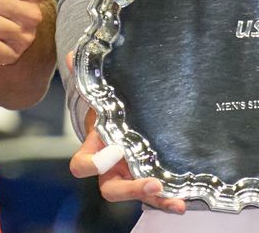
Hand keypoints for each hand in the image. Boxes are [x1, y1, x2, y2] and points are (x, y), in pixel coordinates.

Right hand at [68, 89, 185, 214]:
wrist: (119, 126)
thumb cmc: (106, 115)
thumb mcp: (98, 98)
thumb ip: (87, 81)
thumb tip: (74, 56)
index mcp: (93, 152)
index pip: (82, 166)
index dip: (94, 164)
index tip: (114, 151)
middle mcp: (110, 171)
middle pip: (112, 190)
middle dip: (131, 190)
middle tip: (152, 184)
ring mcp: (129, 179)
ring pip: (138, 196)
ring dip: (157, 201)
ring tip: (177, 203)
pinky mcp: (147, 182)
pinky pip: (156, 197)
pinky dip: (169, 200)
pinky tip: (184, 200)